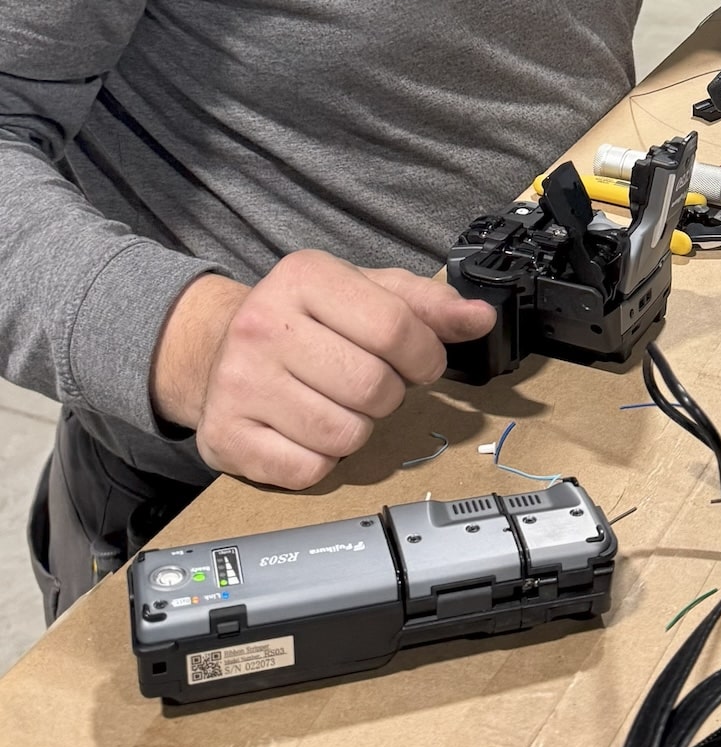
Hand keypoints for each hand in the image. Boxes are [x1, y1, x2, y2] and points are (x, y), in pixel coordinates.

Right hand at [150, 254, 495, 488]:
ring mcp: (239, 383)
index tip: (420, 362)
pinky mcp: (225, 436)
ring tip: (336, 404)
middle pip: (373, 386)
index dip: (425, 356)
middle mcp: (262, 325)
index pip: (395, 327)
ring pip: (345, 434)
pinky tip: (306, 431)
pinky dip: (322, 459)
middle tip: (370, 384)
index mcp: (303, 277)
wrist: (215, 351)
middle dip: (389, 395)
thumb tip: (479, 318)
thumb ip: (426, 305)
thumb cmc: (304, 322)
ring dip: (357, 428)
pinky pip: (310, 469)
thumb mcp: (365, 293)